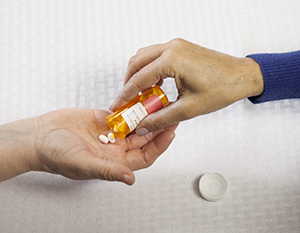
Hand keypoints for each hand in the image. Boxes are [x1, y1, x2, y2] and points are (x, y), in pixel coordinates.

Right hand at [0, 108, 176, 184]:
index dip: (159, 145)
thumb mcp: (82, 164)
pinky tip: (140, 98)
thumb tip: (130, 179)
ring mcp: (110, 132)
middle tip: (170, 112)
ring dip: (147, 115)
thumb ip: (107, 171)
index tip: (170, 132)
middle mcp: (115, 148)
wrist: (39, 136)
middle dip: (158, 126)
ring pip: (135, 124)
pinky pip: (122, 112)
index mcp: (114, 162)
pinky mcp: (103, 119)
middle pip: (144, 138)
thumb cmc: (55, 154)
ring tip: (158, 102)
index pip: (145, 155)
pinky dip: (131, 106)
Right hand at [110, 38, 263, 134]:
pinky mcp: (181, 48)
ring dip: (137, 74)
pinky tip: (154, 84)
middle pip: (136, 63)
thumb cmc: (222, 89)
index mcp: (172, 60)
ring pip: (144, 56)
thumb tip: (143, 125)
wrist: (242, 76)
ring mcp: (176, 45)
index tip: (117, 105)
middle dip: (128, 82)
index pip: (139, 78)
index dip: (125, 94)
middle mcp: (172, 48)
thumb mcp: (189, 109)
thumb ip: (161, 118)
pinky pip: (156, 55)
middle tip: (127, 101)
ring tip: (139, 94)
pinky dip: (149, 68)